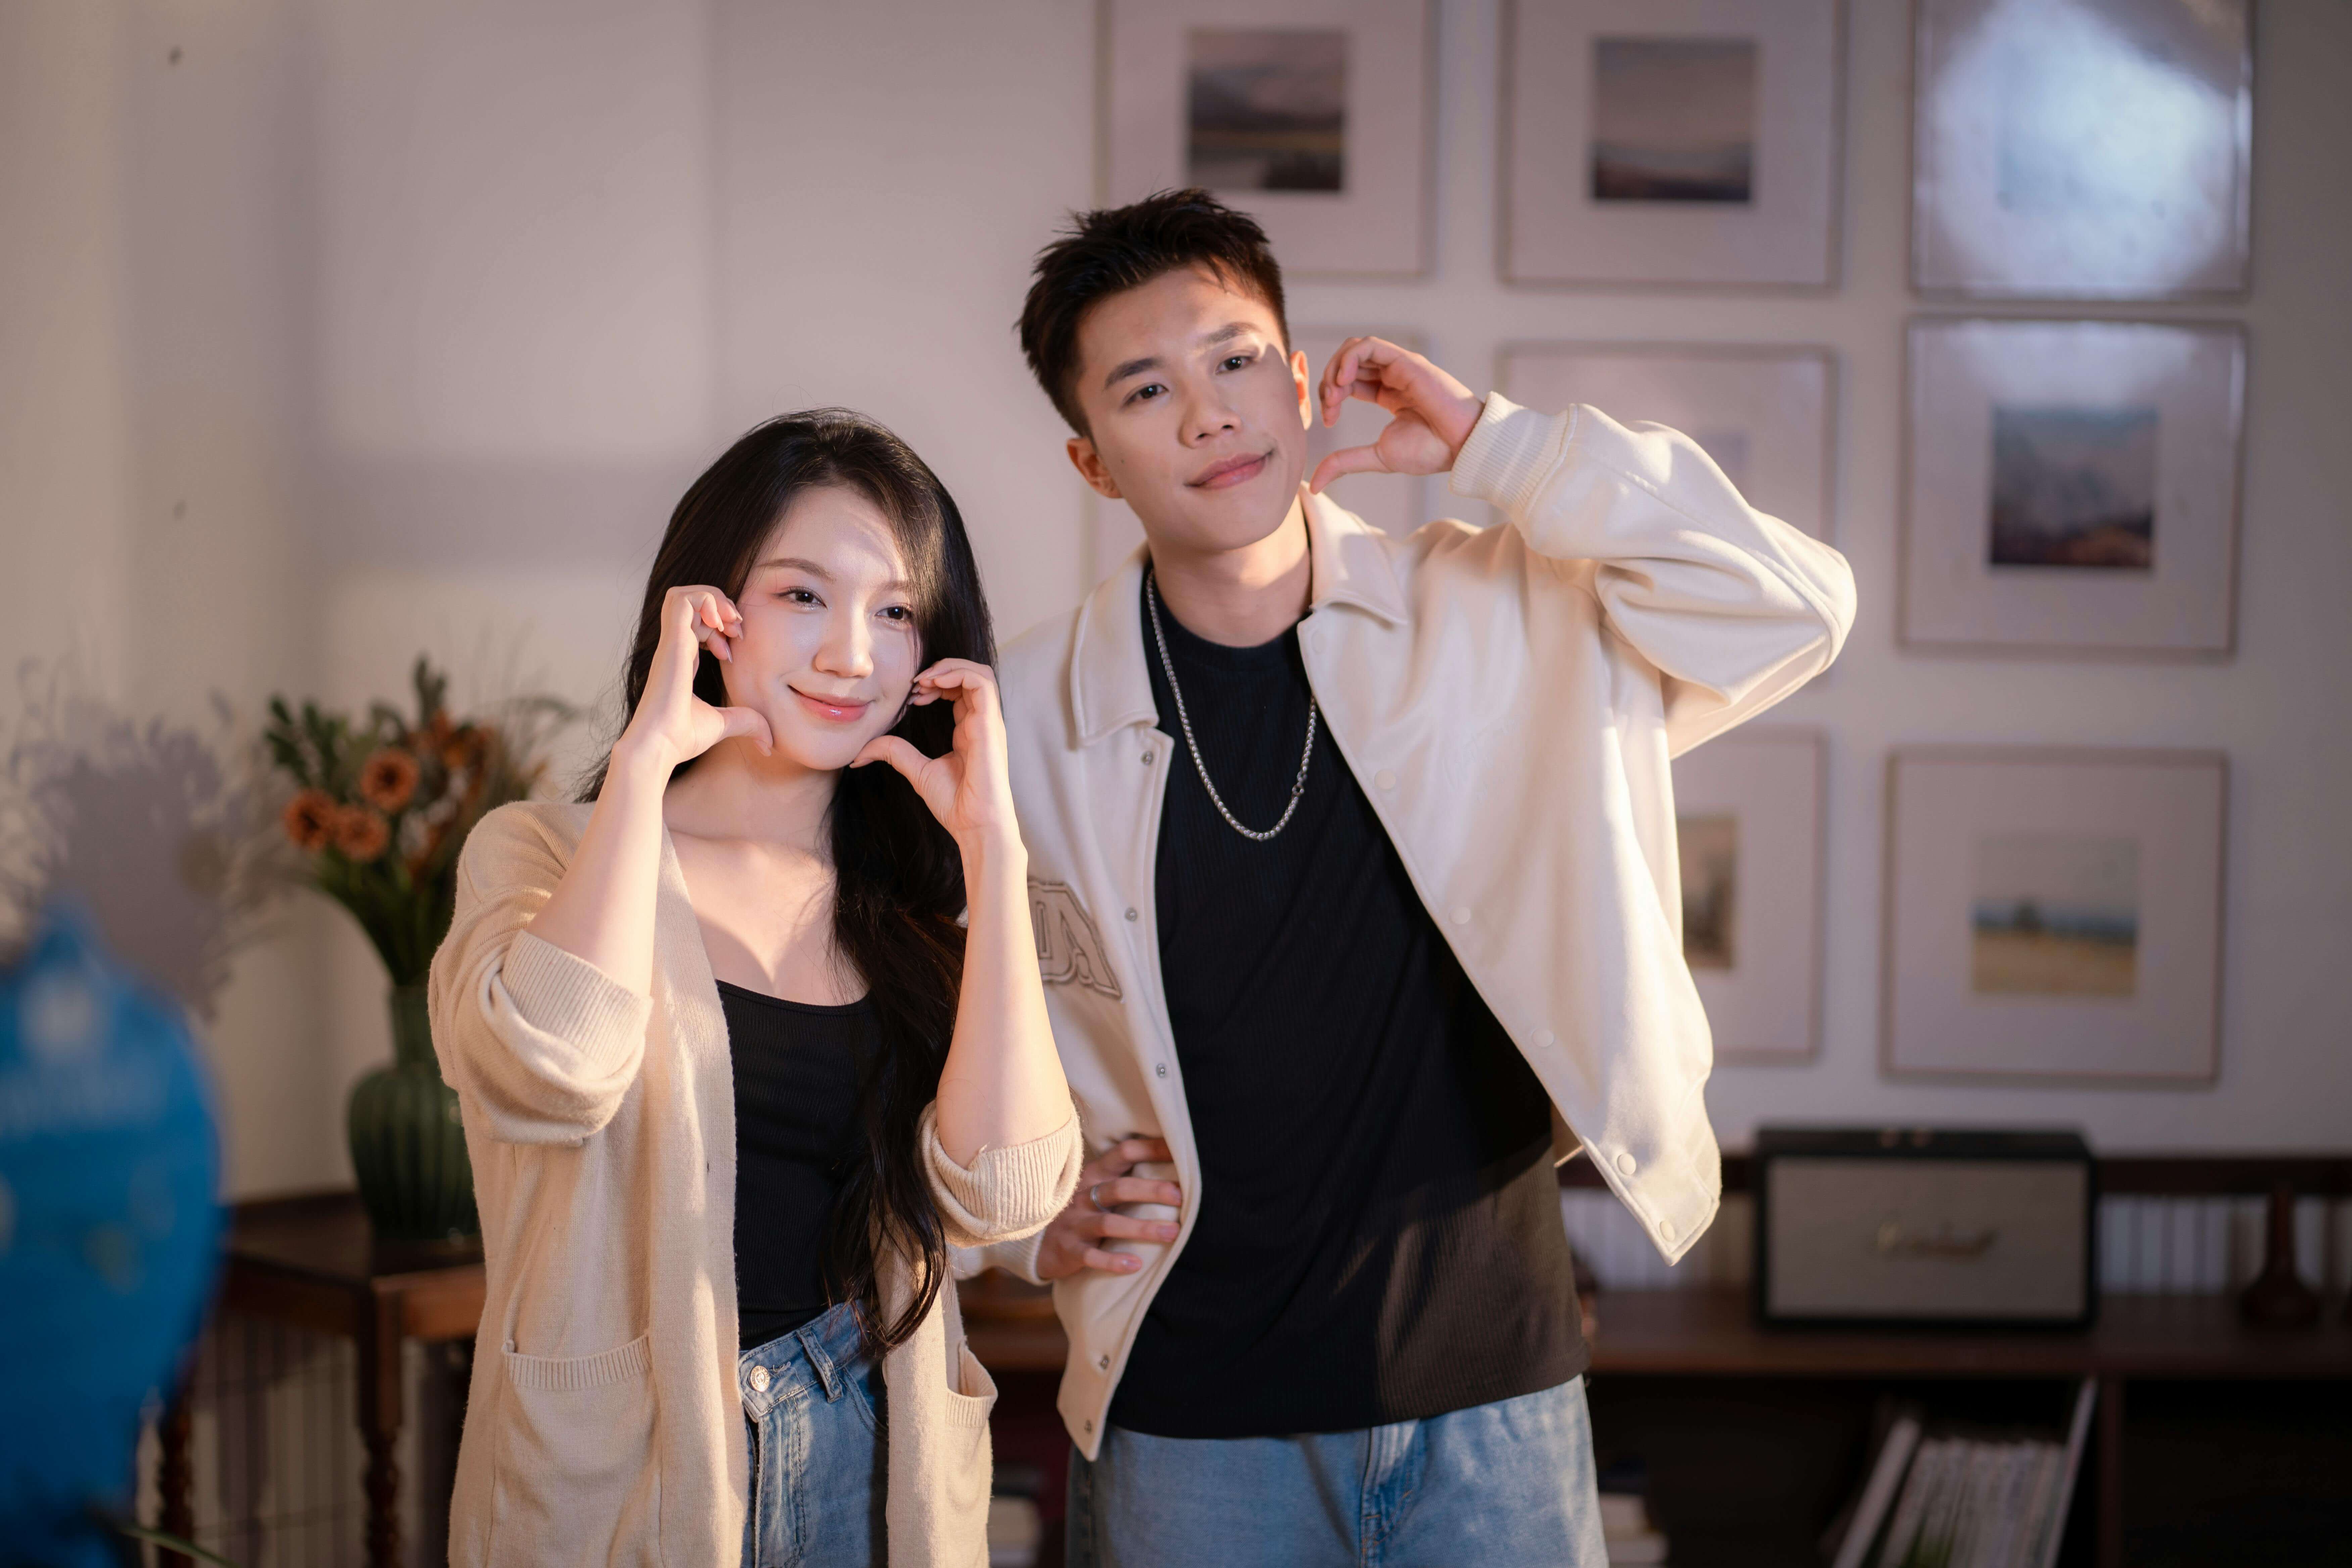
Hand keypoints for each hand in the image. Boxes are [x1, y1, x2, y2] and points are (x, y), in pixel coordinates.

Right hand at [616, 586, 773, 773]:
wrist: (659, 745)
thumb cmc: (681, 737)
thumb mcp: (723, 724)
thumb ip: (747, 723)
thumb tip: (769, 742)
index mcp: (682, 660)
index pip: (698, 625)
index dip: (720, 628)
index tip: (733, 650)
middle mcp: (674, 647)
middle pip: (691, 604)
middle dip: (720, 608)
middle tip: (737, 630)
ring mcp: (671, 643)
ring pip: (684, 595)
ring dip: (712, 599)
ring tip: (729, 622)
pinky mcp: (672, 642)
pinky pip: (681, 600)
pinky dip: (704, 601)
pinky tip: (720, 625)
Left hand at [852, 659, 1019, 855]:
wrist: (974, 825)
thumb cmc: (955, 803)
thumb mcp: (917, 770)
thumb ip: (895, 752)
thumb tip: (860, 752)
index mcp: (970, 729)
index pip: (959, 690)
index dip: (935, 683)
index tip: (911, 695)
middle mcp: (982, 721)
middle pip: (969, 675)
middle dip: (940, 670)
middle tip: (915, 683)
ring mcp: (989, 722)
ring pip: (978, 673)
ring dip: (949, 667)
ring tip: (925, 678)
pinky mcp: (990, 724)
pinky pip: (982, 683)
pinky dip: (957, 674)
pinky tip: (932, 683)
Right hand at [1034, 1137, 1182, 1280]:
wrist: (1039, 1242)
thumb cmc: (1081, 1211)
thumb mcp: (1096, 1188)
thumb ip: (1124, 1178)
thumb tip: (1173, 1172)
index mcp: (1095, 1175)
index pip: (1124, 1153)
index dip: (1150, 1149)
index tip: (1179, 1150)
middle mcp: (1084, 1196)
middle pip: (1120, 1188)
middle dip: (1152, 1191)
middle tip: (1181, 1196)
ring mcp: (1076, 1223)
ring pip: (1109, 1223)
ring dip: (1142, 1228)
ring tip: (1173, 1233)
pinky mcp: (1070, 1250)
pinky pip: (1092, 1256)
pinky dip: (1113, 1261)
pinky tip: (1136, 1265)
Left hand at [1308, 336, 1483, 494]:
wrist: (1461, 446)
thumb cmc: (1429, 452)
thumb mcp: (1377, 456)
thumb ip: (1345, 463)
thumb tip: (1313, 484)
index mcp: (1388, 394)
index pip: (1349, 381)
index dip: (1331, 396)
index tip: (1330, 420)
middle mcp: (1393, 376)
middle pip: (1348, 363)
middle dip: (1329, 382)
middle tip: (1329, 407)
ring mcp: (1400, 366)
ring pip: (1356, 349)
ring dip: (1336, 368)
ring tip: (1335, 393)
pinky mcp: (1406, 361)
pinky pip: (1370, 346)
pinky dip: (1350, 358)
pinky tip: (1343, 379)